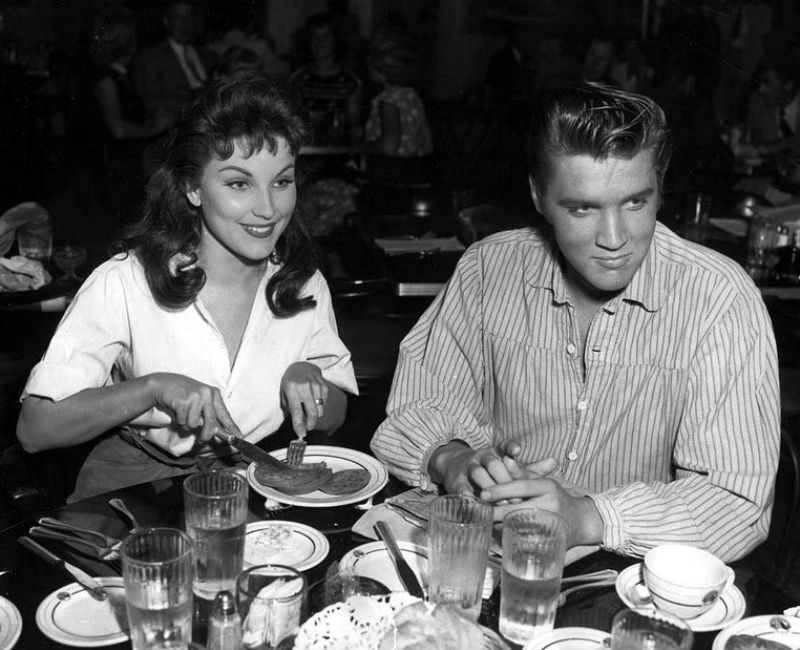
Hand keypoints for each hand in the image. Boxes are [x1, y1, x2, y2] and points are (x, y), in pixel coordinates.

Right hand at [147, 373, 240, 441]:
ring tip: (183, 414)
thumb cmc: (183, 394)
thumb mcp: (200, 399)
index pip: (225, 414)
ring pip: (194, 424)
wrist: (164, 384)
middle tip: (201, 441)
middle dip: (206, 435)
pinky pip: (183, 421)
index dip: (232, 427)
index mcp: (214, 394)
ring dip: (187, 424)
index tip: (239, 437)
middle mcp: (207, 394)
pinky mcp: (183, 401)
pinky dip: (179, 420)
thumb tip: (218, 431)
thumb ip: (209, 413)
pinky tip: (177, 411)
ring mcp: (195, 396)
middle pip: (211, 422)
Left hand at [280, 362, 327, 437]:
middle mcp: (304, 386)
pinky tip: (313, 400)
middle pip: (312, 412)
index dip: (299, 424)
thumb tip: (299, 425)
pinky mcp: (323, 385)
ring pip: (319, 409)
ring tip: (308, 410)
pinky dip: (319, 406)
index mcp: (291, 388)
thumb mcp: (285, 393)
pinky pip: (324, 403)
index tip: (301, 434)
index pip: (296, 410)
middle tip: (307, 428)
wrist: (301, 366)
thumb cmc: (291, 383)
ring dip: (315, 415)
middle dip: (310, 424)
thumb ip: (290, 408)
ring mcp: (315, 384)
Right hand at [432, 439, 557, 496]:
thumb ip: (530, 468)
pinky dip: (468, 495)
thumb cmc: (491, 472)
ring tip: (501, 502)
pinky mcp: (456, 481)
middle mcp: (482, 457)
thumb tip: (555, 461)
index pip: (504, 445)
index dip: (510, 447)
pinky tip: (476, 504)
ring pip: (478, 473)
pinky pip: (461, 487)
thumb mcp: (510, 468)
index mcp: (496, 452)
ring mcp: (468, 467)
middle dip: (504, 478)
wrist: (457, 468)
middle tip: (517, 496)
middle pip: (493, 463)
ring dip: (489, 487)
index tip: (517, 451)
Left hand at [480, 477, 602, 546]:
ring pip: (519, 525)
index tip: (483, 493)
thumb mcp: (541, 481)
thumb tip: (504, 458)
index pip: (521, 487)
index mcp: (548, 486)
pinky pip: (525, 539)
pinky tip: (498, 533)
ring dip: (499, 524)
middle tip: (479, 510)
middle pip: (518, 507)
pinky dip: (510, 536)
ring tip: (484, 521)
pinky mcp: (550, 539)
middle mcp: (551, 504)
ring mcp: (551, 522)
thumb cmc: (556, 497)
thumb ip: (522, 473)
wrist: (581, 521)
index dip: (501, 490)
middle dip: (495, 510)